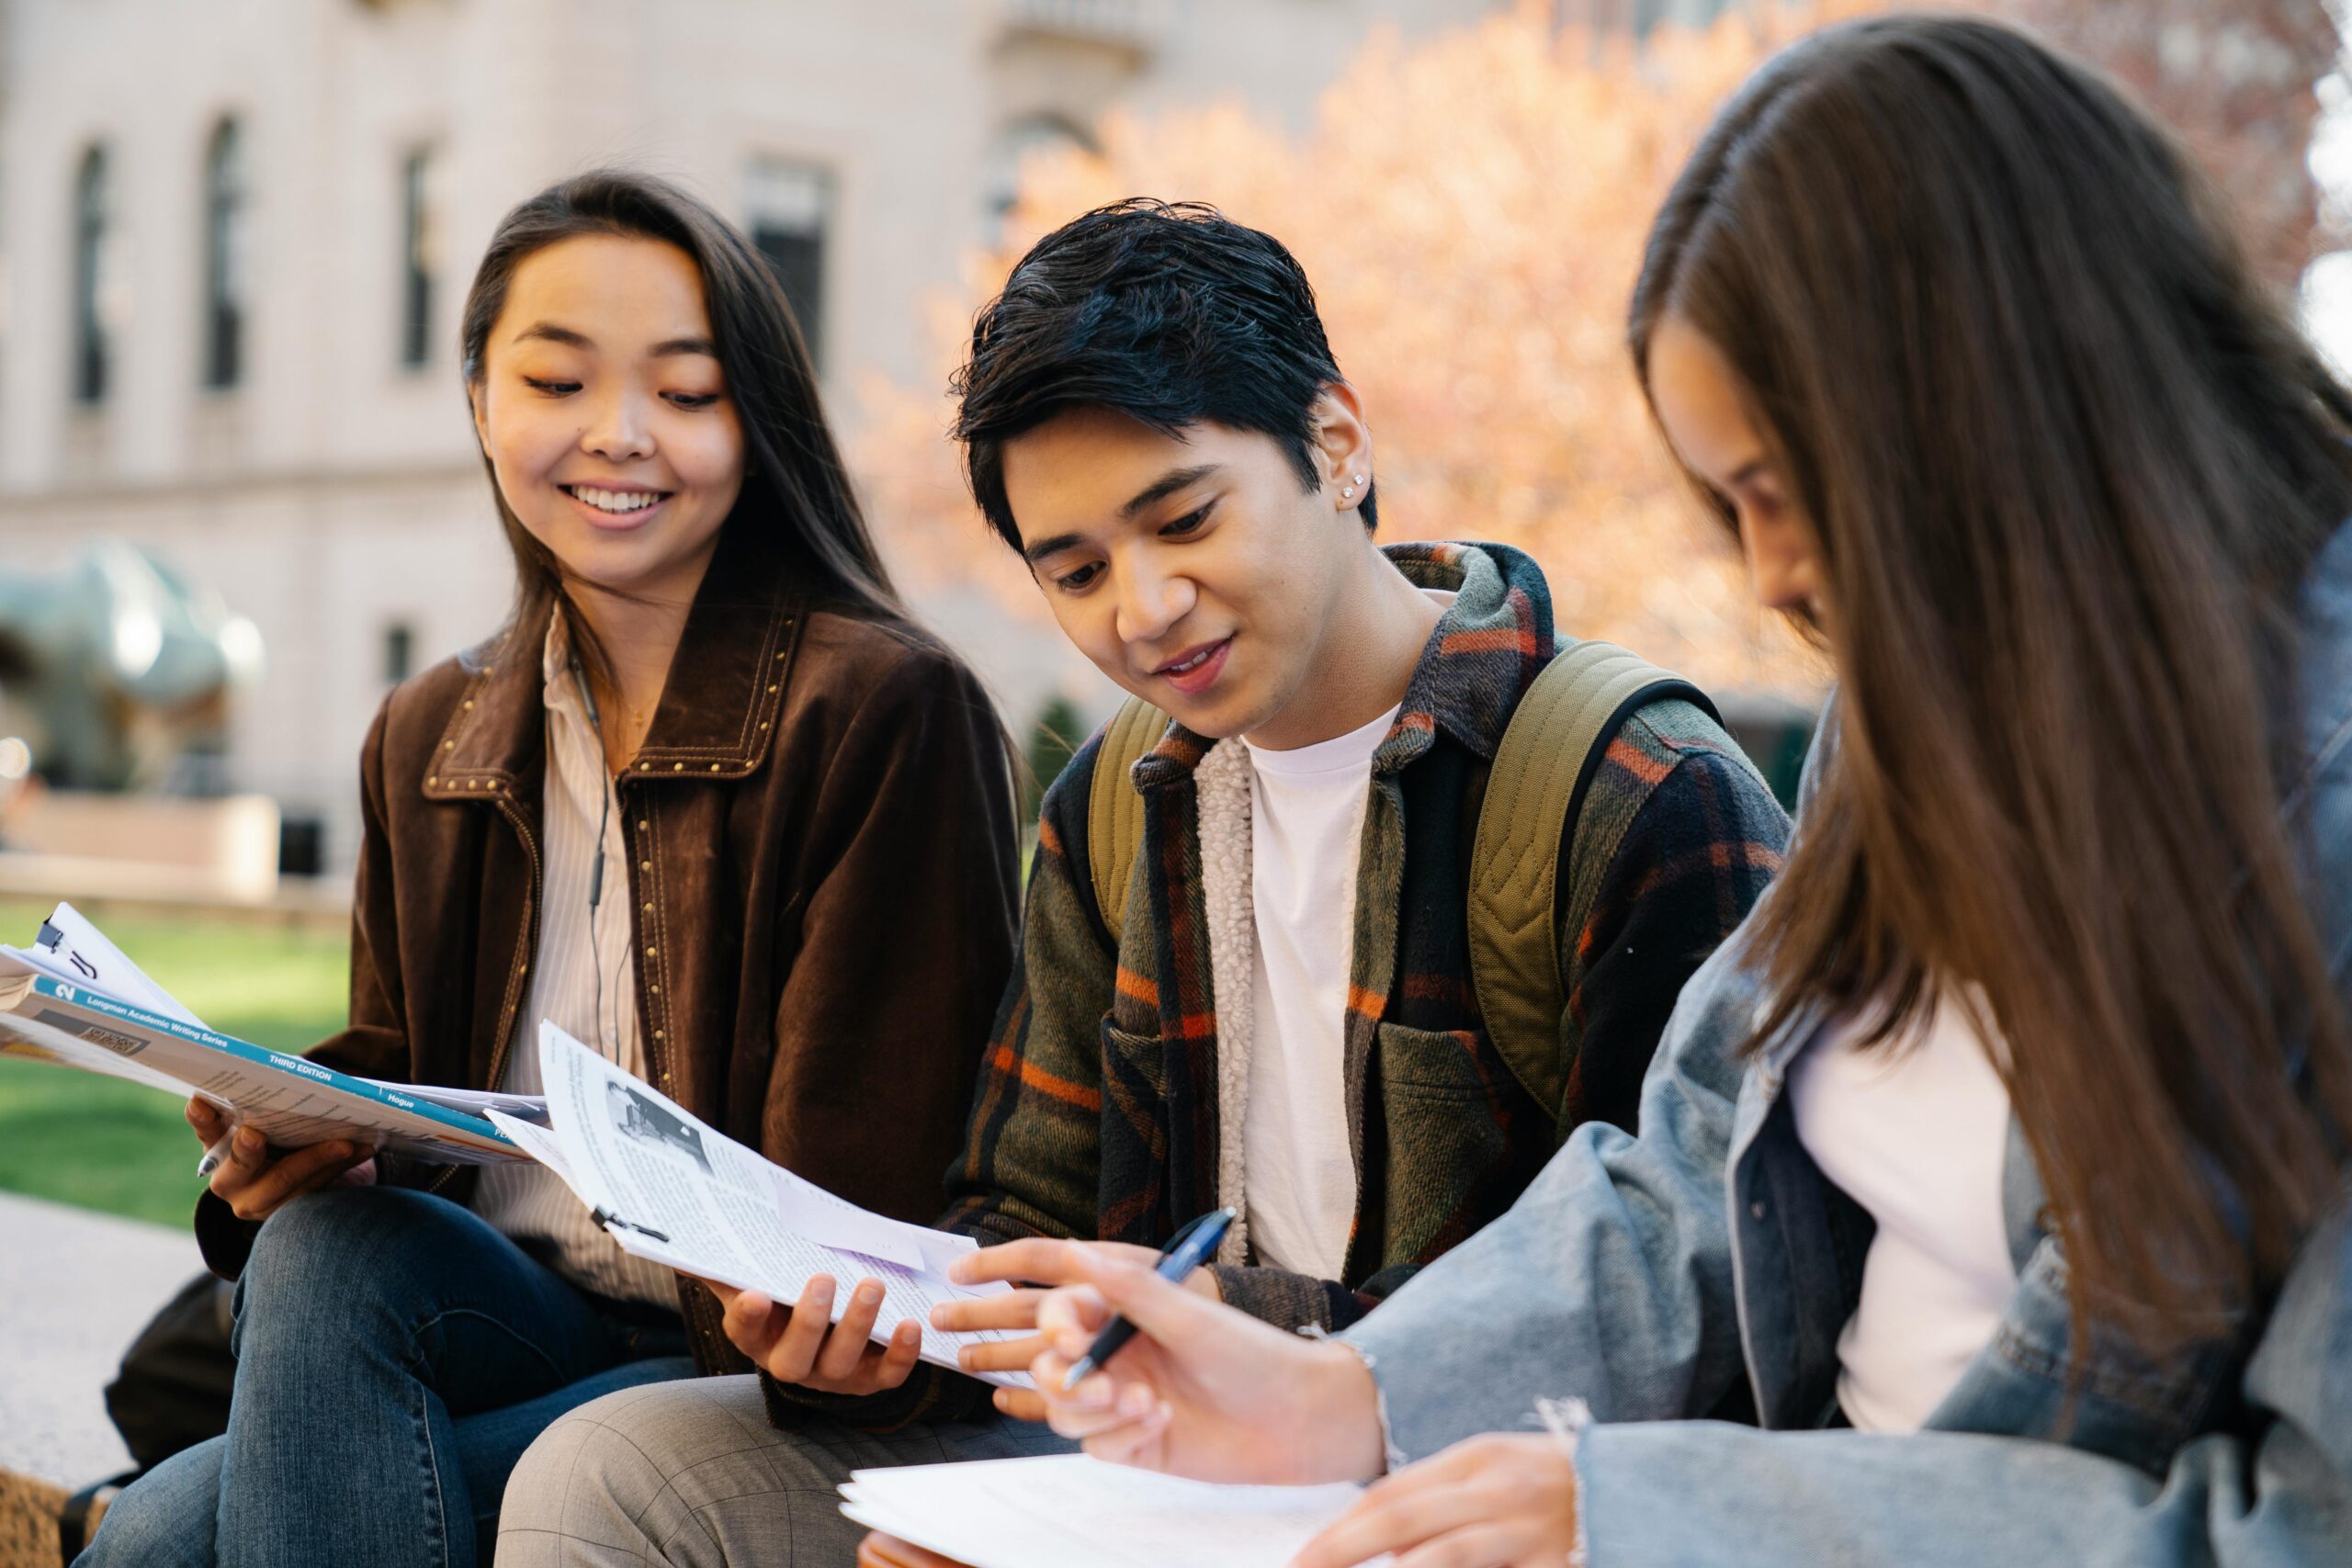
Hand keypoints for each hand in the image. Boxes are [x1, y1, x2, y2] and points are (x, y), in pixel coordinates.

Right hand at [189, 1098, 375, 1222]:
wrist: (301, 1172)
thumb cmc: (281, 1129)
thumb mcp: (270, 1115)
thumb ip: (268, 1100)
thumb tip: (287, 1073)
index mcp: (218, 1147)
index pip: (206, 1130)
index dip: (202, 1119)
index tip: (200, 1102)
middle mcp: (230, 1180)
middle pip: (240, 1166)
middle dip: (248, 1151)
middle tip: (254, 1134)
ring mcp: (258, 1201)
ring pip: (286, 1179)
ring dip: (319, 1158)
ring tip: (346, 1143)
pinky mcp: (287, 1211)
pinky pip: (315, 1188)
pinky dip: (341, 1166)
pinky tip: (363, 1149)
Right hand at [708, 1274, 921, 1396]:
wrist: (827, 1321)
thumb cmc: (786, 1290)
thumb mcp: (756, 1274)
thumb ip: (727, 1259)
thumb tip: (683, 1240)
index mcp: (756, 1337)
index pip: (743, 1331)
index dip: (748, 1316)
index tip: (756, 1294)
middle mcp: (790, 1363)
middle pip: (795, 1357)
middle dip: (809, 1320)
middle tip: (824, 1278)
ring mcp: (830, 1376)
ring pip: (840, 1364)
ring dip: (857, 1326)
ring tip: (872, 1286)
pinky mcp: (868, 1378)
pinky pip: (885, 1376)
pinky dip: (900, 1355)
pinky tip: (911, 1324)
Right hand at [1027, 1248, 1385, 1484]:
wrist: (1298, 1419)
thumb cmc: (1252, 1355)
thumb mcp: (1191, 1316)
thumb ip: (1130, 1288)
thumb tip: (1075, 1250)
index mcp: (1125, 1314)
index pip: (1061, 1313)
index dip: (1053, 1324)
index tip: (1070, 1342)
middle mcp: (1117, 1356)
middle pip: (1049, 1367)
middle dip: (1064, 1378)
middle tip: (1104, 1387)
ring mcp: (1123, 1400)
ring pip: (1064, 1410)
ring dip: (1092, 1409)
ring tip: (1144, 1403)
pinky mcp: (1134, 1442)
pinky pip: (1095, 1444)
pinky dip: (1120, 1436)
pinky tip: (1161, 1422)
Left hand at [1292, 1435, 1578, 1567]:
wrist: (1649, 1497)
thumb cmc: (1560, 1489)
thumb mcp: (1500, 1476)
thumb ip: (1444, 1500)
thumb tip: (1385, 1545)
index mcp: (1480, 1460)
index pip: (1392, 1493)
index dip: (1341, 1529)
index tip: (1303, 1559)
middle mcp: (1500, 1491)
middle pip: (1403, 1520)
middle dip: (1342, 1549)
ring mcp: (1531, 1534)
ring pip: (1446, 1560)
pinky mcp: (1558, 1566)